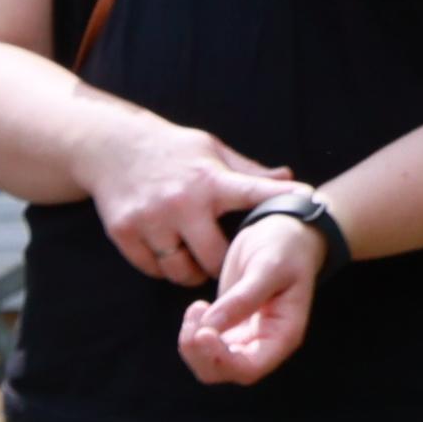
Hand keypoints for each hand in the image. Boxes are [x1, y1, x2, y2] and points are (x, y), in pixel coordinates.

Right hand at [82, 117, 293, 287]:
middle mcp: (181, 203)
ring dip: (191, 273)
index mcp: (210, 181)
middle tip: (224, 265)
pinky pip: (151, 268)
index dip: (280, 197)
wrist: (114, 148)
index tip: (308, 201)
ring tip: (195, 266)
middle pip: (213, 256)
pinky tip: (169, 258)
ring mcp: (150, 220)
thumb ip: (248, 173)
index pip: (253, 192)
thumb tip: (288, 178)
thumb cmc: (173, 151)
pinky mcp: (125, 233)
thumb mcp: (213, 151)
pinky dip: (163, 268)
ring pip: (179, 270)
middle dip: (221, 265)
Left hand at [181, 207, 329, 384]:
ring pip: (207, 363)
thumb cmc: (285, 248)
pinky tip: (197, 308)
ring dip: (191, 342)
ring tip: (197, 307)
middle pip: (221, 371)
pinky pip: (202, 348)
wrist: (283, 236)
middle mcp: (263, 345)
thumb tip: (210, 327)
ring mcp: (244, 340)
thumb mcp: (268, 267)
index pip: (248, 369)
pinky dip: (192, 333)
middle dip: (199, 352)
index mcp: (283, 335)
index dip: (220, 360)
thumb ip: (242, 298)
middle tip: (196, 313)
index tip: (203, 333)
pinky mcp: (228, 331)